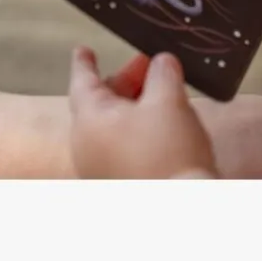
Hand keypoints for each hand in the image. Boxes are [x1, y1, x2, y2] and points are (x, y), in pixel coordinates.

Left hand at [68, 48, 217, 178]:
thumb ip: (163, 73)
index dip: (85, 62)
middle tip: (151, 64)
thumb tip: (162, 62)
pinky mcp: (119, 185)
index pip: (82, 81)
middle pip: (101, 103)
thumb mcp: (169, 101)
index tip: (84, 49)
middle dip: (126, 82)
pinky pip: (123, 147)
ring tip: (164, 93)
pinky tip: (165, 127)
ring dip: (137, 106)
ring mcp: (100, 169)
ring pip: (114, 126)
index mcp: (89, 120)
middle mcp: (86, 146)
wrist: (179, 211)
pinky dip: (139, 130)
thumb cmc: (168, 153)